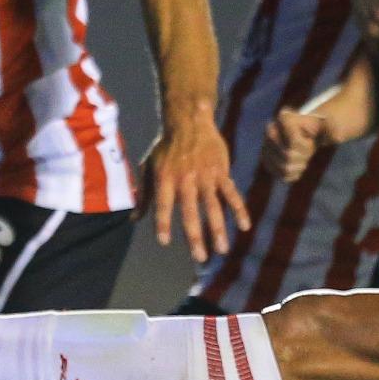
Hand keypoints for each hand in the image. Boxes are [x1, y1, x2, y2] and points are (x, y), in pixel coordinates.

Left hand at [139, 115, 248, 263]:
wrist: (190, 121)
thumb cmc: (166, 147)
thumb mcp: (149, 166)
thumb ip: (144, 194)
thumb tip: (134, 219)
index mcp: (165, 178)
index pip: (163, 205)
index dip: (163, 222)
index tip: (164, 241)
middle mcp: (185, 179)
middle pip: (191, 212)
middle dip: (195, 236)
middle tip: (200, 257)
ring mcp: (205, 176)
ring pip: (213, 206)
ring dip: (219, 229)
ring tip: (222, 249)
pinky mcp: (221, 172)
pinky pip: (232, 193)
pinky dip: (239, 209)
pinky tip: (244, 226)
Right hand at [262, 108, 330, 181]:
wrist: (306, 135)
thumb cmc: (318, 129)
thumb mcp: (328, 127)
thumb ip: (332, 130)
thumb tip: (337, 136)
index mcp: (284, 117)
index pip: (294, 142)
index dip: (306, 146)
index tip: (309, 139)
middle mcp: (270, 130)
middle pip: (287, 156)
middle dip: (303, 156)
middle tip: (307, 150)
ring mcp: (265, 145)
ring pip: (284, 168)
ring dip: (299, 166)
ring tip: (302, 157)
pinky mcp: (266, 160)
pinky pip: (281, 176)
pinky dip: (294, 174)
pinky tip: (297, 165)